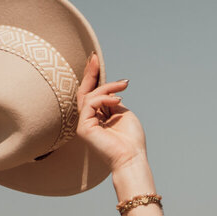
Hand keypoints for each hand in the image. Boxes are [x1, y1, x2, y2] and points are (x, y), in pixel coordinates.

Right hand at [73, 53, 144, 172]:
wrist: (132, 158)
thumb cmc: (132, 140)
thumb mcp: (123, 113)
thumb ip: (113, 101)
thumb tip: (109, 90)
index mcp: (98, 118)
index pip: (92, 94)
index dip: (93, 77)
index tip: (95, 60)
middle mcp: (89, 120)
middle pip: (85, 92)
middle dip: (90, 74)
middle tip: (94, 57)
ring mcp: (85, 124)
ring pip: (89, 96)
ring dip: (107, 87)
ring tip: (123, 86)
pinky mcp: (84, 128)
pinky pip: (90, 104)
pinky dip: (104, 98)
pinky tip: (117, 100)